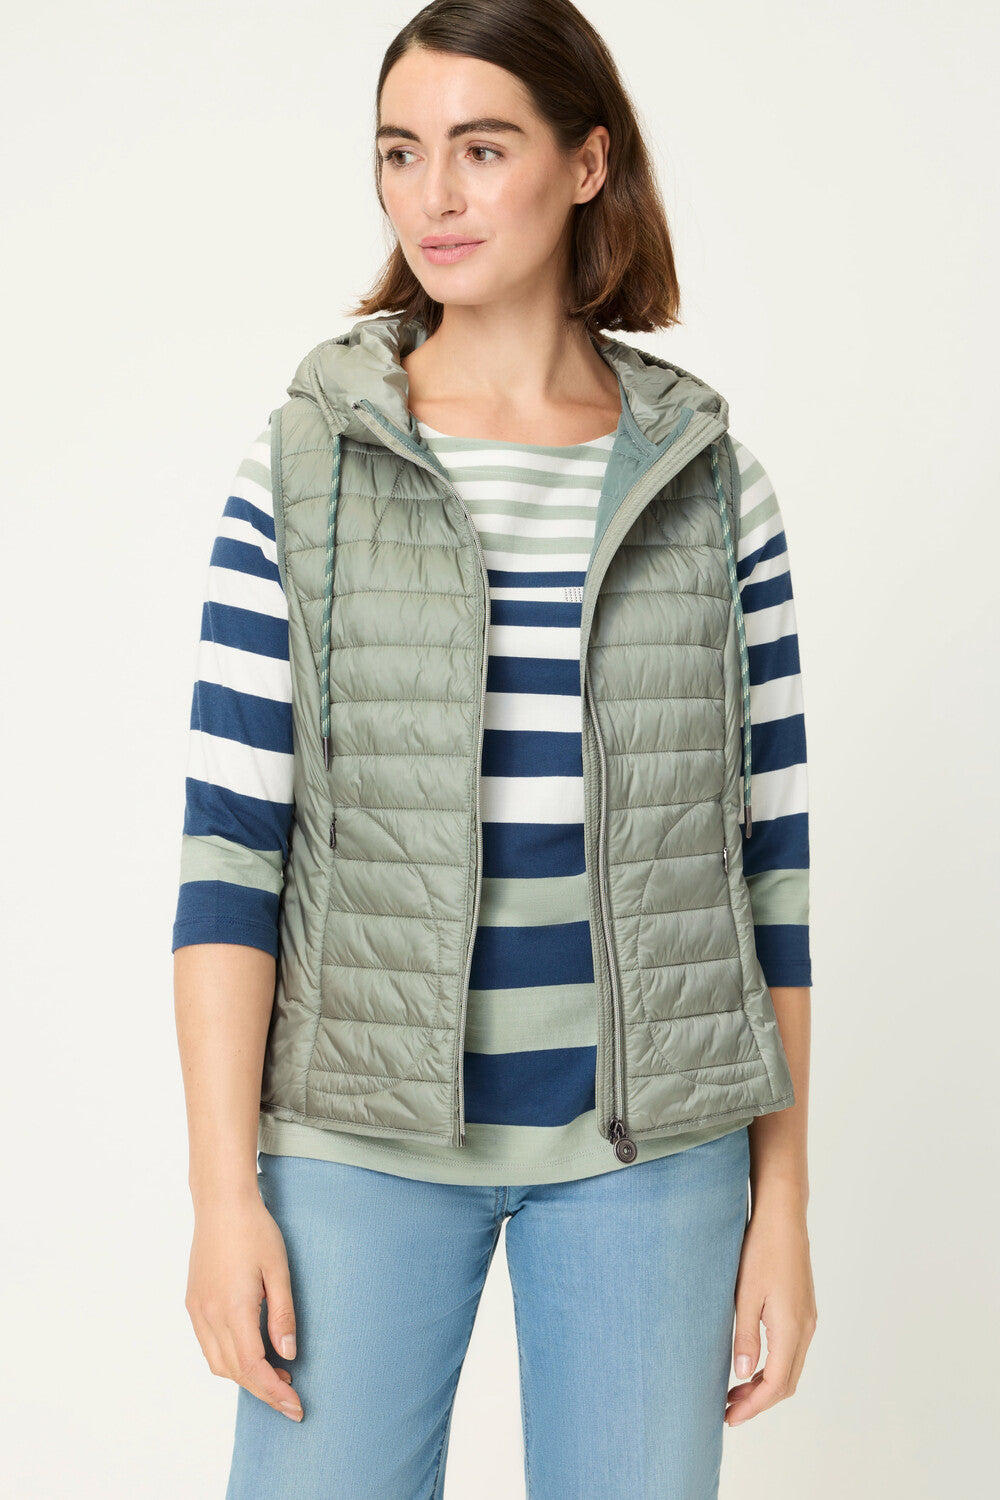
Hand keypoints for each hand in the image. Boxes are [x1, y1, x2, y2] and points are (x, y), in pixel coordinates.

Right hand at [185, 1188, 302, 1420]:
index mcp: (233, 1308)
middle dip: (263, 1391)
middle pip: (234, 1371)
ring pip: (217, 1363)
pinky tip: (249, 1353)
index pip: (252, 1368)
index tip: (295, 1407)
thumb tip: (288, 1354)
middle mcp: (209, 1315)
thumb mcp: (279, 1269)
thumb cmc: (254, 1230)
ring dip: (244, 1377)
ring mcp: (197, 1309)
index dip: (274, 1392)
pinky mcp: (193, 1302)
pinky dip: (228, 1360)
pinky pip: (208, 1345)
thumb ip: (283, 1314)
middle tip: (291, 1396)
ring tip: (275, 1375)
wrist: (221, 1202)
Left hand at [725, 1192, 816, 1427]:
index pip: (776, 1385)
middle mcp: (805, 1328)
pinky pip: (791, 1351)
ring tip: (735, 1392)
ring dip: (765, 1385)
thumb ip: (745, 1337)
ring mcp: (807, 1319)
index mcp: (792, 1329)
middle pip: (787, 1382)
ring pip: (790, 1367)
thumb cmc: (761, 1249)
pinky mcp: (803, 1309)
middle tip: (728, 1410)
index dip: (753, 1406)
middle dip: (759, 1402)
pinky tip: (751, 1363)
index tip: (729, 1418)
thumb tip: (742, 1375)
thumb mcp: (745, 1295)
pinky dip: (772, 1366)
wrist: (782, 1217)